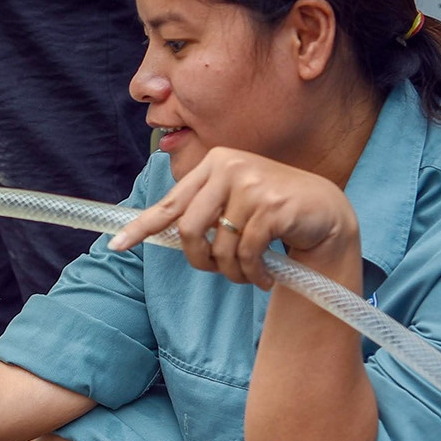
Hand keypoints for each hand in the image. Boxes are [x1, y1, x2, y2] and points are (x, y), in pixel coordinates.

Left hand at [107, 147, 359, 288]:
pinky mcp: (272, 206)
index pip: (170, 203)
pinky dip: (253, 275)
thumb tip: (157, 234)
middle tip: (219, 271)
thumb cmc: (271, 210)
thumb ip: (200, 213)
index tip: (116, 246)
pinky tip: (266, 276)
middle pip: (190, 231)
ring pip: (220, 247)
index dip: (142, 228)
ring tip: (249, 274)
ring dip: (232, 273)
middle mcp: (229, 167)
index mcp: (213, 164)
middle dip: (201, 261)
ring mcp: (252, 184)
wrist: (323, 210)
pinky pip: (247, 254)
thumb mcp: (232, 203)